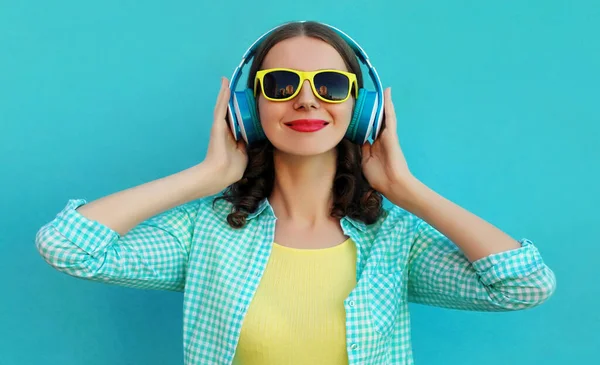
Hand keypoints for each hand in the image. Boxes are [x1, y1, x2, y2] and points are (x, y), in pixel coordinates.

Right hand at [203, 77, 247, 186]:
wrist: (221, 174)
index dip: (237, 108)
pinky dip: (223, 97)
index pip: (235, 118)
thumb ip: (247, 143)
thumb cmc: (232, 168)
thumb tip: (252, 136)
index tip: (242, 100)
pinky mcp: (217, 125)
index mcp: (231, 136)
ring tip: (226, 81)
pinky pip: (221, 108)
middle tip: (230, 84)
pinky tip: (225, 86)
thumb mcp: (244, 153)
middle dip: (229, 97)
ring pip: (223, 106)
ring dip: (224, 93)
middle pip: (228, 109)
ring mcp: (220, 126)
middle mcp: (224, 129)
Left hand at [361, 87, 417, 203]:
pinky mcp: (391, 134)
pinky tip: (387, 93)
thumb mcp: (365, 161)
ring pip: (383, 115)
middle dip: (374, 108)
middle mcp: (381, 137)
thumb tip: (358, 138)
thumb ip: (362, 148)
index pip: (368, 128)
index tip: (357, 109)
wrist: (392, 184)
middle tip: (368, 94)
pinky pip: (389, 116)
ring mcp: (386, 135)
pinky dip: (388, 105)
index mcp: (374, 145)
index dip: (364, 119)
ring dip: (382, 102)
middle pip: (376, 119)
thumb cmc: (379, 176)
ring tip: (380, 89)